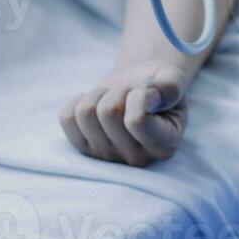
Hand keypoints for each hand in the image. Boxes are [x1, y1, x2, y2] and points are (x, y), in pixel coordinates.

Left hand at [60, 62, 187, 166]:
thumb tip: (147, 98)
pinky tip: (97, 102)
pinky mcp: (85, 149)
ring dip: (100, 93)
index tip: (148, 91)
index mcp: (164, 146)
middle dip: (118, 91)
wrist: (141, 88)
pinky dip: (79, 99)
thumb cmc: (159, 86)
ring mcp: (108, 156)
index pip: (137, 120)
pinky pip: (66, 117)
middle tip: (130, 93)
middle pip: (108, 112)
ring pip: (86, 112)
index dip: (138, 94)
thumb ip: (169, 88)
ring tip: (115, 97)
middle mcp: (137, 159)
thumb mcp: (172, 80)